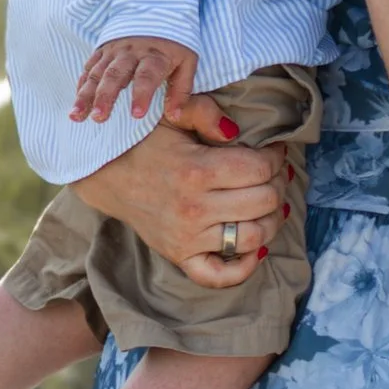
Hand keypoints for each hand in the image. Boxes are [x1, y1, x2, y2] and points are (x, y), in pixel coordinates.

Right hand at [72, 35, 196, 123]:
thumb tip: (175, 116)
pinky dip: (82, 85)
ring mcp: (113, 50)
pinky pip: (89, 68)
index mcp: (154, 55)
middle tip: (99, 118)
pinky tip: (76, 104)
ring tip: (77, 115)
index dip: (141, 95)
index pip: (147, 76)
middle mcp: (131, 52)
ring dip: (85, 95)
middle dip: (105, 97)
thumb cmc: (174, 45)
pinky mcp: (102, 50)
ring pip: (96, 73)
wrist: (156, 10)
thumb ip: (181, 89)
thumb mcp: (187, 62)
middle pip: (115, 75)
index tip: (137, 115)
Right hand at [72, 97, 291, 289]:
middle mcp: (194, 208)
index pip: (260, 168)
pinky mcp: (181, 256)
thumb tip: (235, 130)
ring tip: (270, 203)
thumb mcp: (171, 116)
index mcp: (197, 170)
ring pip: (254, 237)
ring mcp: (188, 237)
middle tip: (275, 174)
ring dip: (272, 219)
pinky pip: (219, 276)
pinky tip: (257, 248)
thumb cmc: (145, 143)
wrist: (108, 177)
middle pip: (264, 201)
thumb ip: (204, 112)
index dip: (276, 157)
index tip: (274, 151)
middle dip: (279, 183)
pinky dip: (244, 267)